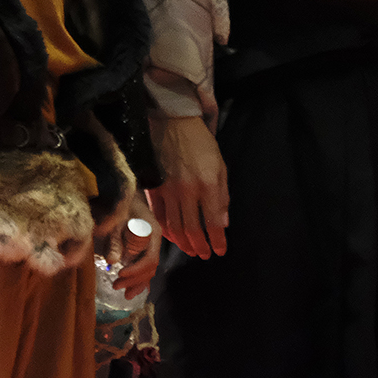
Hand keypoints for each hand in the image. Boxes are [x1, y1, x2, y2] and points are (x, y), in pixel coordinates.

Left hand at [101, 192, 161, 300]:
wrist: (124, 193)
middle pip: (150, 267)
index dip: (136, 269)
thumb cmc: (120, 205)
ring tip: (122, 291)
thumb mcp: (116, 220)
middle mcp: (155, 242)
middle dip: (134, 279)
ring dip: (136, 282)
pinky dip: (138, 278)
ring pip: (148, 269)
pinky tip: (131, 289)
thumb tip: (112, 261)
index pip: (150, 258)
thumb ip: (114, 240)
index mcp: (152, 233)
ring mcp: (150, 245)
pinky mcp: (144, 248)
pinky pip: (144, 266)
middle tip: (116, 285)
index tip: (120, 273)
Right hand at [146, 115, 226, 258]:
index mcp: (207, 185)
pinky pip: (159, 216)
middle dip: (200, 246)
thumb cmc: (201, 144)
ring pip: (174, 227)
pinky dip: (166, 230)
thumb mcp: (220, 166)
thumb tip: (223, 223)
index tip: (220, 251)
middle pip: (191, 230)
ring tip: (191, 250)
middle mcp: (187, 191)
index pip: (212, 222)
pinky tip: (173, 236)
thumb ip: (222, 196)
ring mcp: (168, 190)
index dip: (217, 241)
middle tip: (204, 255)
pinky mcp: (154, 188)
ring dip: (183, 243)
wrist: (174, 123)